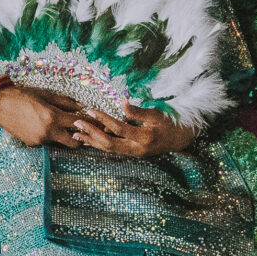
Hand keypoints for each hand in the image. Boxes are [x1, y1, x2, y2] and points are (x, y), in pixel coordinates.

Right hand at [0, 84, 82, 148]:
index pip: (78, 123)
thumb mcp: (45, 94)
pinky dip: (49, 135)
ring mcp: (39, 140)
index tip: (95, 122)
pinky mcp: (32, 144)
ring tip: (61, 125)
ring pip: (60, 142)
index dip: (89, 122)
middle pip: (73, 142)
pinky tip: (42, 125)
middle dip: (80, 137)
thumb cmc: (22, 96)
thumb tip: (81, 107)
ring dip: (63, 136)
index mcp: (52, 116)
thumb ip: (65, 102)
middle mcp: (47, 132)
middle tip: (81, 130)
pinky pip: (47, 141)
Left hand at [72, 104, 197, 158]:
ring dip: (92, 142)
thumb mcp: (157, 114)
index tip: (90, 110)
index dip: (103, 119)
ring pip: (109, 149)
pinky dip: (99, 145)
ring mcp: (134, 153)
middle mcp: (137, 148)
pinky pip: (112, 150)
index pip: (119, 128)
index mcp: (144, 137)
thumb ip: (138, 111)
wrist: (180, 140)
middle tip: (76, 123)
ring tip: (76, 134)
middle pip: (109, 143)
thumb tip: (122, 102)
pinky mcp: (131, 153)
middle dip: (91, 133)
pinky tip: (87, 141)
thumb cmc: (169, 123)